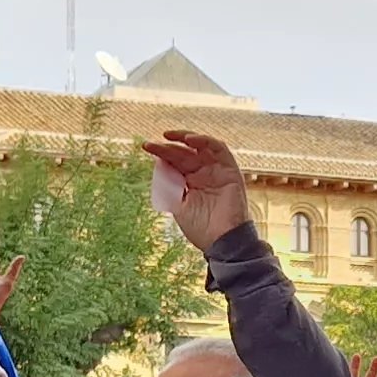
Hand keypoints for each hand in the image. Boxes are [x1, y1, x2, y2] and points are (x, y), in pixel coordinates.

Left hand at [140, 129, 254, 252]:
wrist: (223, 241)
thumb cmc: (201, 228)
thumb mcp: (177, 205)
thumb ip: (168, 184)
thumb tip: (159, 164)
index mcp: (190, 183)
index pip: (174, 162)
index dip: (161, 153)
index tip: (146, 146)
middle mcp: (203, 174)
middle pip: (184, 153)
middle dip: (167, 147)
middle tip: (152, 144)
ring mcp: (216, 171)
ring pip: (201, 147)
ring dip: (185, 138)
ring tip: (169, 136)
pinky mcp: (230, 170)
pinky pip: (219, 149)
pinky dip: (205, 141)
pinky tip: (190, 140)